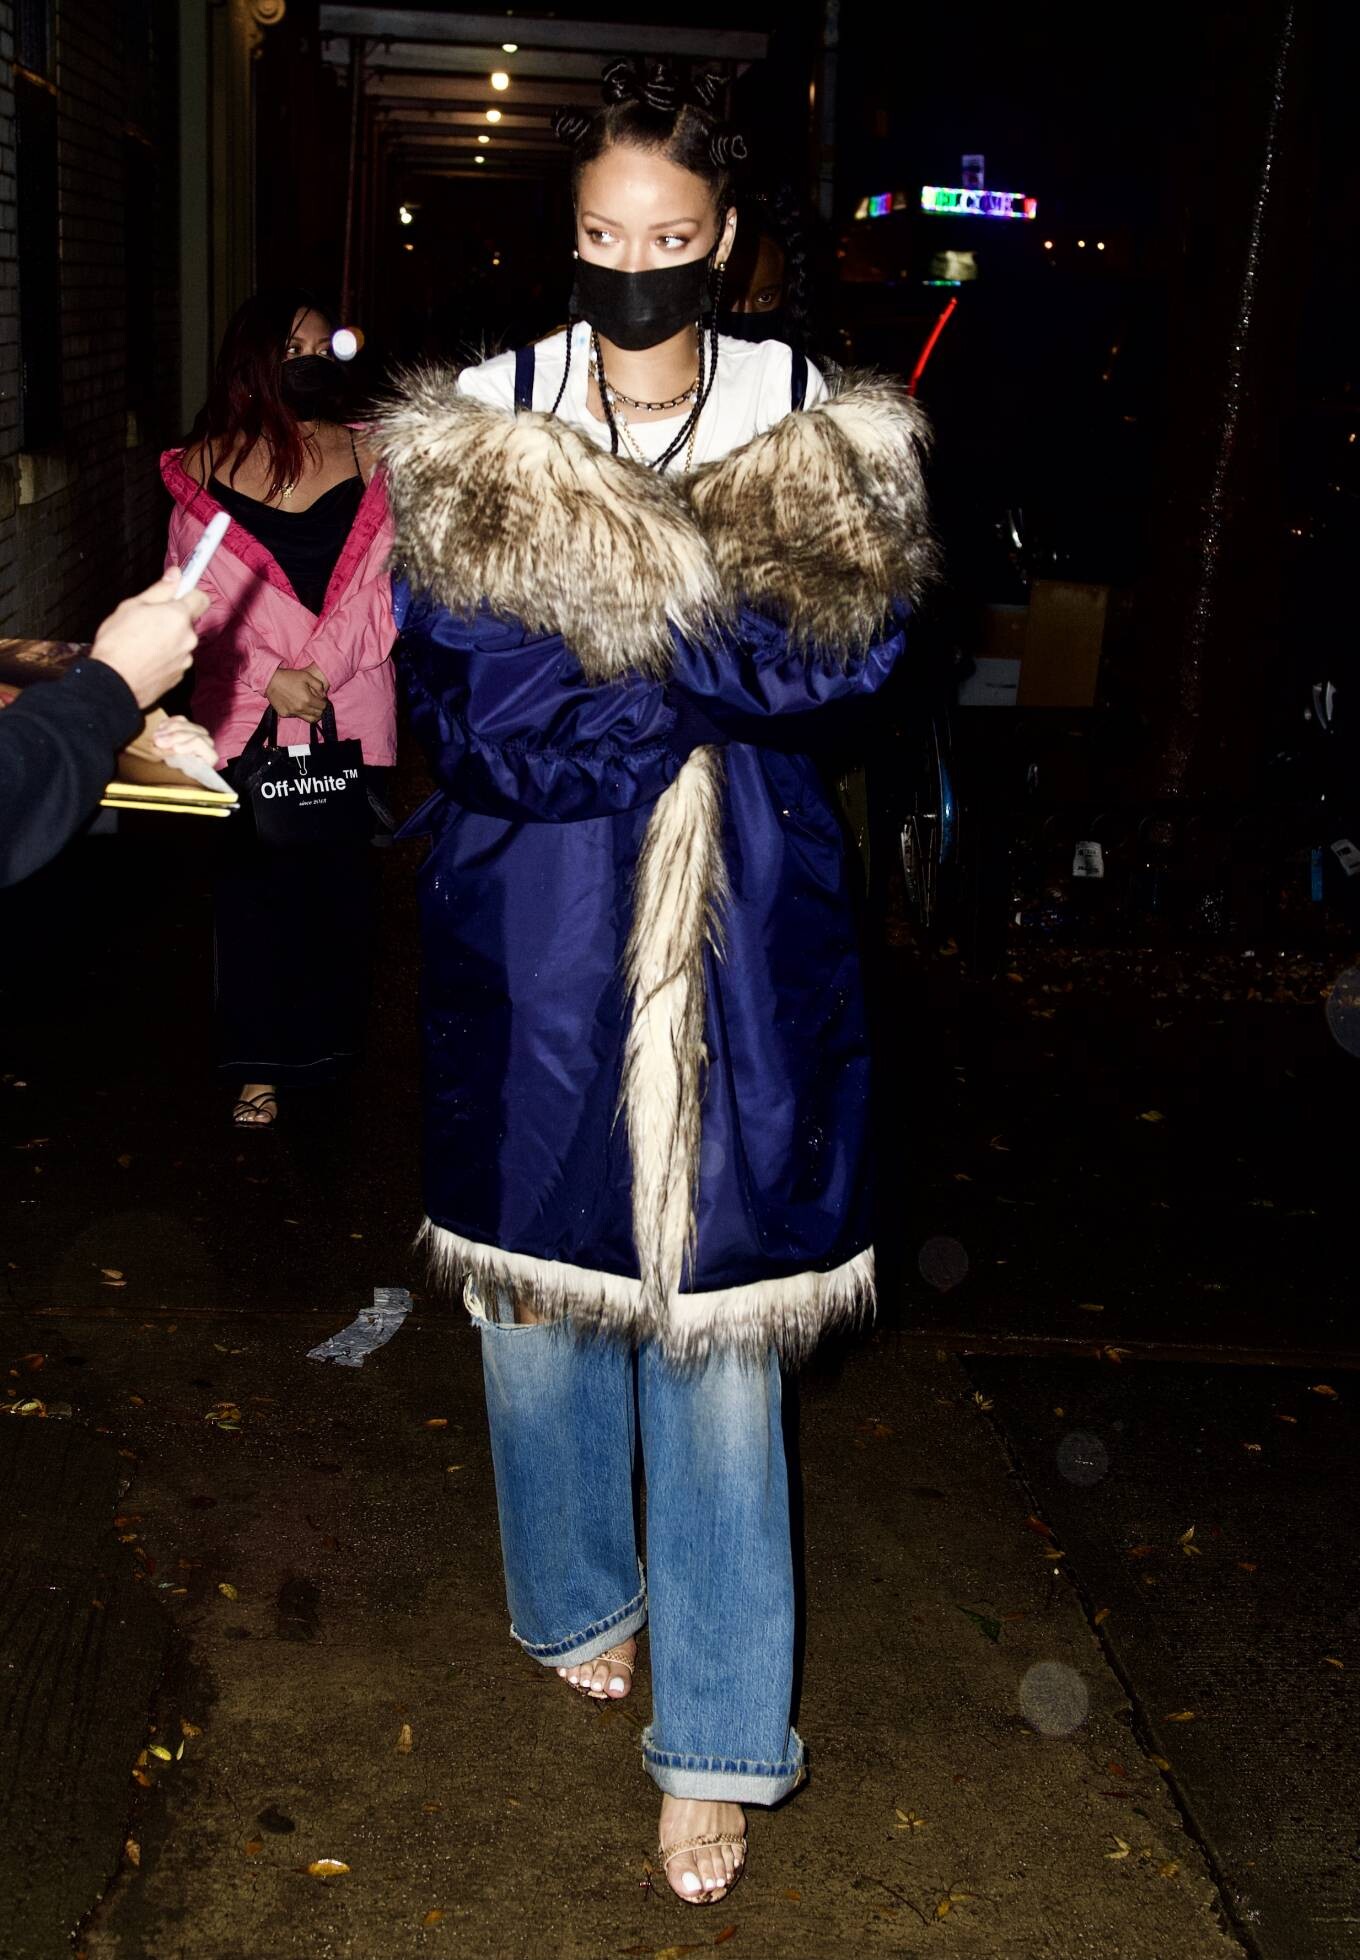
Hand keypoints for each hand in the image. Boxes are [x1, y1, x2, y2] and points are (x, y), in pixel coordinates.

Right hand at [90, 571, 208, 708]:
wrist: (113, 683)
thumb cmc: (117, 643)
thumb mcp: (132, 606)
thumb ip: (159, 590)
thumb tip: (176, 574)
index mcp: (178, 616)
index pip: (201, 598)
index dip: (189, 594)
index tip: (179, 593)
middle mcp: (188, 638)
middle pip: (188, 622)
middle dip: (172, 619)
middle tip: (148, 621)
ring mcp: (185, 659)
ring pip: (181, 642)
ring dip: (169, 640)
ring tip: (143, 643)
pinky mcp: (180, 676)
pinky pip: (176, 659)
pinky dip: (165, 657)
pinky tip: (145, 659)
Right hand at [151, 715, 219, 770]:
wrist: (180, 770)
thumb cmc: (181, 774)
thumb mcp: (181, 773)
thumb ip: (180, 762)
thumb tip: (173, 749)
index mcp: (210, 756)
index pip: (200, 745)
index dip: (187, 745)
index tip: (175, 748)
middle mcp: (208, 742)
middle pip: (191, 733)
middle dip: (173, 736)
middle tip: (157, 741)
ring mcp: (199, 732)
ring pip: (184, 724)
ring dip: (167, 729)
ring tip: (155, 737)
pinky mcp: (190, 725)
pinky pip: (179, 719)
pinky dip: (168, 723)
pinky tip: (160, 729)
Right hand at [266, 666, 327, 722]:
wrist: (270, 680)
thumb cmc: (289, 677)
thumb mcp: (307, 676)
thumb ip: (319, 685)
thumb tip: (324, 696)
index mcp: (308, 699)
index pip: (323, 707)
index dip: (324, 703)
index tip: (321, 699)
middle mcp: (301, 708)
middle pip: (317, 715)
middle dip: (320, 709)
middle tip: (317, 704)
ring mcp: (292, 712)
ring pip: (309, 719)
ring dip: (312, 714)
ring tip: (310, 707)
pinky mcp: (285, 714)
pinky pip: (296, 716)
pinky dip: (299, 712)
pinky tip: (297, 705)